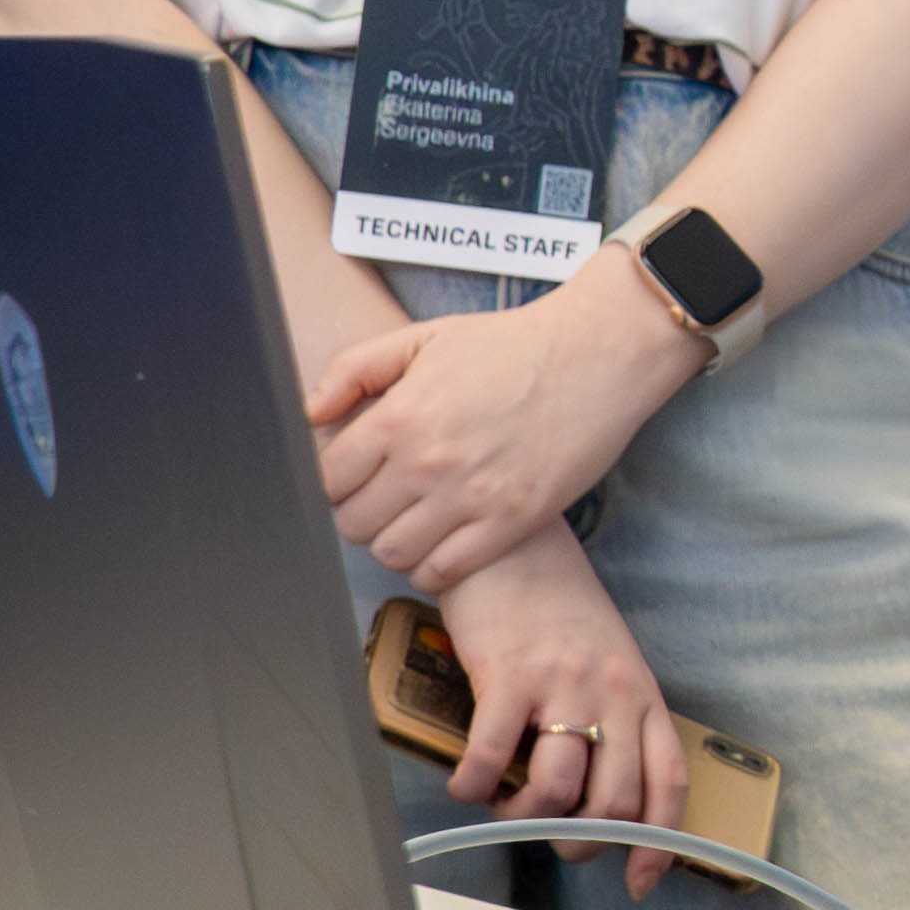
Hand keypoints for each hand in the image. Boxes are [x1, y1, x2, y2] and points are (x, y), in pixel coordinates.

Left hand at [312, 273, 706, 589]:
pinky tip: (444, 542)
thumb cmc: (513, 345)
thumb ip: (355, 369)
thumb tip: (311, 414)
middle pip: (353, 524)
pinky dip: (433, 566)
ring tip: (414, 520)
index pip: (326, 480)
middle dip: (360, 513)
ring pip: (393, 553)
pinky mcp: (512, 521)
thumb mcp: (426, 338)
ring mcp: (471, 497)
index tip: (354, 477)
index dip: (333, 482)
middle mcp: (428, 462)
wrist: (599, 354)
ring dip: (395, 542)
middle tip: (385, 498)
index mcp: (400, 416)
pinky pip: (444, 571)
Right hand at [424, 528, 688, 897]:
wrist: (514, 543)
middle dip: (579, 841)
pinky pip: (493, 758)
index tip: (640, 881)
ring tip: (504, 806)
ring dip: (525, 820)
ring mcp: (563, 685)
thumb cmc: (558, 606)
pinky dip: (475, 789)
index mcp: (642, 694)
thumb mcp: (608, 660)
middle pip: (613, 802)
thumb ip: (612, 717)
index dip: (659, 843)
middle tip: (549, 836)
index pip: (668, 783)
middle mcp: (612, 693)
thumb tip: (593, 790)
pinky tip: (466, 785)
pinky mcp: (509, 677)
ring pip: (557, 790)